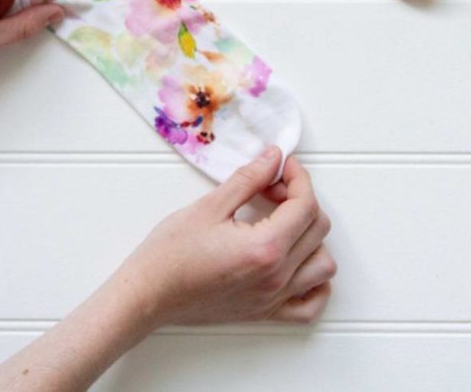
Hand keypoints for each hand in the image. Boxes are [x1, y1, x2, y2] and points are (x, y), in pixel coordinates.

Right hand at [116, 148, 335, 325]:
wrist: (147, 295)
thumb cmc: (169, 254)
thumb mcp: (209, 206)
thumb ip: (249, 179)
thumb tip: (274, 158)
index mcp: (265, 248)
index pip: (306, 205)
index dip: (298, 177)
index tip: (282, 166)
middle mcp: (276, 276)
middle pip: (318, 230)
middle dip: (302, 200)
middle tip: (273, 189)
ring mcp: (273, 298)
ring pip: (323, 266)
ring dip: (312, 239)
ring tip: (284, 225)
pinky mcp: (264, 312)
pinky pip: (310, 305)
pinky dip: (315, 284)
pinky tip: (296, 264)